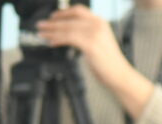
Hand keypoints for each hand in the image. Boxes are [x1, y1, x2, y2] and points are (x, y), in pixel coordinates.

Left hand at [37, 5, 152, 116]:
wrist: (120, 75)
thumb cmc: (109, 62)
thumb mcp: (99, 42)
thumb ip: (86, 34)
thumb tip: (65, 31)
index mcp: (101, 22)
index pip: (79, 11)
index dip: (64, 12)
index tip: (53, 16)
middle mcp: (98, 25)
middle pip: (69, 19)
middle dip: (52, 22)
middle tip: (41, 25)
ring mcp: (94, 34)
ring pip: (66, 28)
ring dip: (51, 31)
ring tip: (41, 34)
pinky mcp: (90, 44)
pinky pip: (68, 38)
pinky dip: (57, 39)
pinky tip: (52, 42)